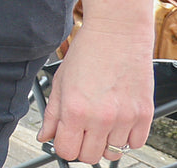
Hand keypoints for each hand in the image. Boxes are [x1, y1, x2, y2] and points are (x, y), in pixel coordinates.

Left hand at [39, 23, 154, 163]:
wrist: (117, 34)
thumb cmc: (87, 53)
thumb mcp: (60, 82)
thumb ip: (51, 114)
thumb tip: (44, 136)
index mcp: (74, 110)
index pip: (67, 151)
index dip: (63, 146)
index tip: (65, 138)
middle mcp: (100, 118)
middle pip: (90, 157)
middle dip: (83, 147)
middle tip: (82, 131)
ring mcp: (124, 118)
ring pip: (113, 152)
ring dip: (105, 142)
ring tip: (101, 121)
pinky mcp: (144, 114)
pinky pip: (136, 143)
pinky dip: (127, 137)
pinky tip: (118, 119)